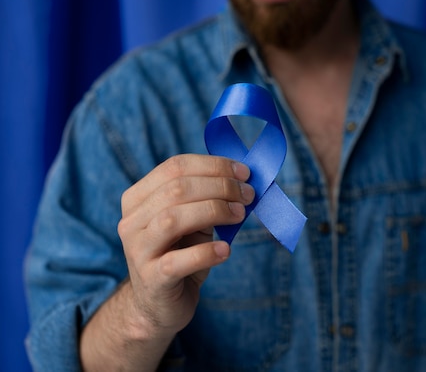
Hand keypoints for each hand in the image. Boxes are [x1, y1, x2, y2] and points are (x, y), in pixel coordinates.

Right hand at [117, 154, 253, 338]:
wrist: (159, 304)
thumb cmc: (180, 253)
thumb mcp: (192, 220)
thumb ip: (207, 198)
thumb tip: (243, 179)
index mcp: (138, 197)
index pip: (175, 167)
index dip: (213, 166)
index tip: (244, 172)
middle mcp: (132, 221)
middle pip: (176, 189)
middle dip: (220, 187)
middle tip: (248, 195)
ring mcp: (138, 250)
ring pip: (173, 219)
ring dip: (214, 211)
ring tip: (239, 216)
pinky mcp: (152, 280)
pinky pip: (178, 261)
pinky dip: (207, 252)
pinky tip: (226, 250)